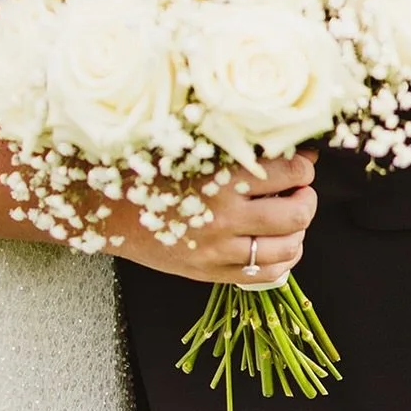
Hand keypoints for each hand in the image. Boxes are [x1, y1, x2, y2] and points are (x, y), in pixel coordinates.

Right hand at [110, 152, 317, 284]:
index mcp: (217, 178)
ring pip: (287, 248)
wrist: (104, 210)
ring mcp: (218, 251)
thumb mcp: (183, 145)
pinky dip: (283, 259)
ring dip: (299, 229)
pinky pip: (265, 275)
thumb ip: (226, 140)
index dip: (302, 164)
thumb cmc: (143, 168)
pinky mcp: (211, 272)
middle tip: (300, 187)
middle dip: (307, 197)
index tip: (301, 159)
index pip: (286, 172)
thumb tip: (273, 135)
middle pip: (295, 213)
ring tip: (291, 214)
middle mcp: (223, 217)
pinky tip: (278, 243)